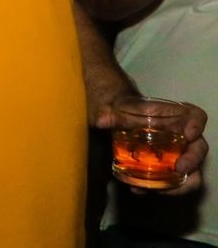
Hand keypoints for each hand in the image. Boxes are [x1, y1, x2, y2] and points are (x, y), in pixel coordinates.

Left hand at [93, 97, 207, 195]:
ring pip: (192, 173)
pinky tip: (138, 189)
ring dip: (179, 185)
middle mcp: (182, 137)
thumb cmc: (124, 111)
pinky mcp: (169, 170)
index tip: (188, 134)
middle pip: (199, 149)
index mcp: (174, 116)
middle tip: (178, 170)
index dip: (197, 125)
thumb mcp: (115, 109)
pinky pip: (173, 184)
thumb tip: (100, 121)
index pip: (196, 116)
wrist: (119, 121)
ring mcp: (178, 155)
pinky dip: (159, 189)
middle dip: (192, 161)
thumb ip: (108, 114)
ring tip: (156, 189)